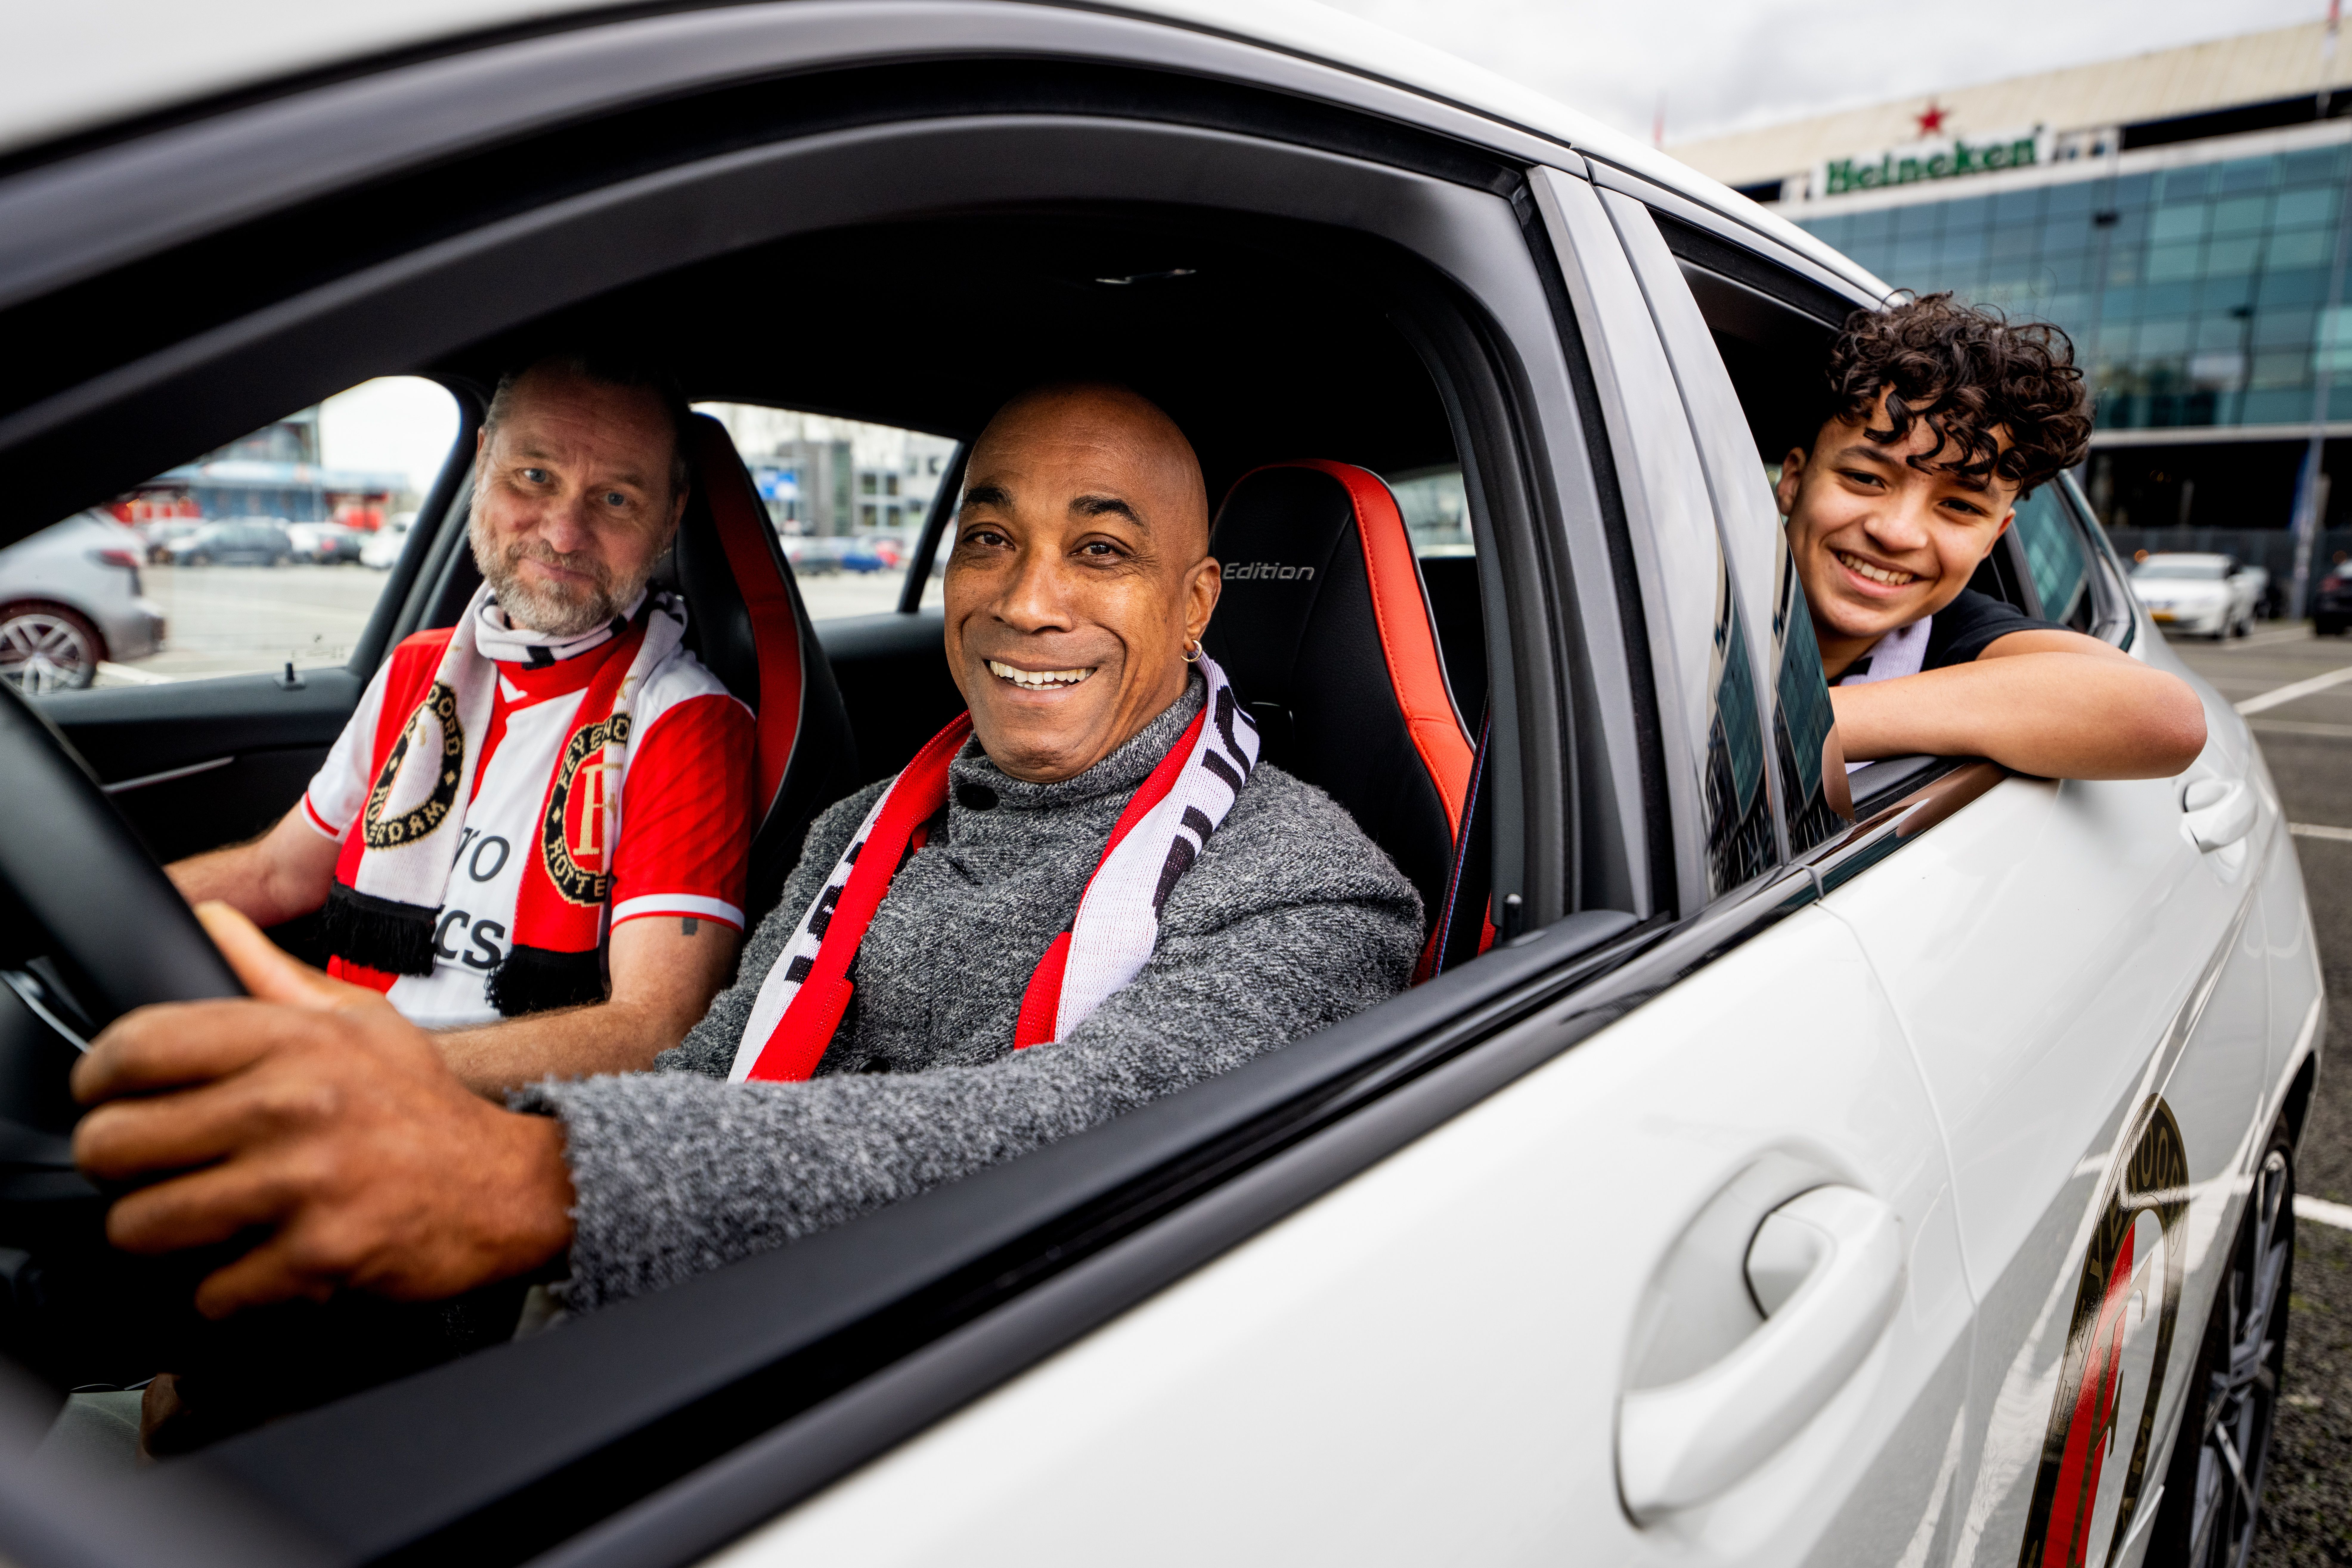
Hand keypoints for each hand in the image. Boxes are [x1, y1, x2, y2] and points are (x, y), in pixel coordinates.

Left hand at [72, 903, 575, 1317]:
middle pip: (116, 1144)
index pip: (136, 1046)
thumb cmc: (423, 1107)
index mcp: (295, 1040)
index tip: (107, 1097)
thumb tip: (209, 919)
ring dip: (160, 1235)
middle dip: (119, 1165)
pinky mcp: (316, 1257)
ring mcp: (304, 1184)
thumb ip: (272, 976)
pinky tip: (256, 1264)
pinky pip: (210, 1291)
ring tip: (196, 1221)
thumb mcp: (360, 1021)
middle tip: (149, 1169)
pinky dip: (224, 1291)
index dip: (97, 1078)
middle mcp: (295, 1105)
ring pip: (143, 1226)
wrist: (507, 1187)